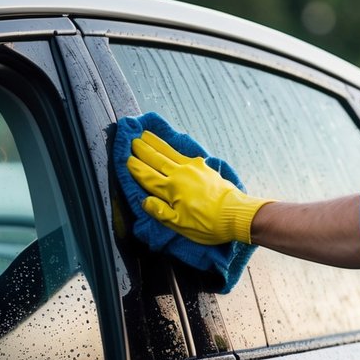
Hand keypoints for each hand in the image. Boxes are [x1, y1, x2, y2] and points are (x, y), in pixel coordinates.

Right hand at [126, 129, 270, 244]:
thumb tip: (144, 201)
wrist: (235, 213)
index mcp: (171, 189)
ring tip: (145, 134)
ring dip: (155, 143)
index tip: (125, 159)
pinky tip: (170, 144)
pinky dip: (173, 148)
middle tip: (131, 140)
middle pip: (156, 159)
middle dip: (142, 149)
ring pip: (168, 152)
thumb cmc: (207, 224)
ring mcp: (192, 168)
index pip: (147, 176)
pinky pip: (183, 154)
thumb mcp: (180, 225)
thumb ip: (160, 212)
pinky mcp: (203, 167)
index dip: (135, 168)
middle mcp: (179, 174)